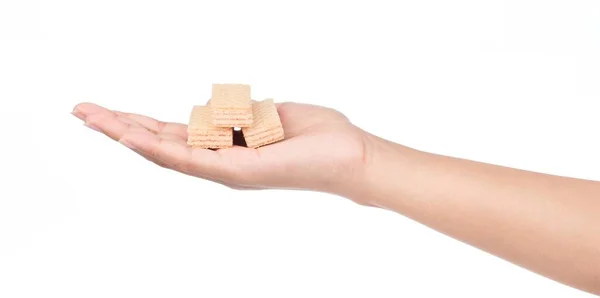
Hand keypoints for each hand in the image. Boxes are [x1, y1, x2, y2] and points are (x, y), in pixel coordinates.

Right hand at [72, 101, 369, 199]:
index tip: (108, 110)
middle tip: (80, 111)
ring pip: (166, 152)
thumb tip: (222, 109)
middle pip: (159, 142)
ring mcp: (225, 169)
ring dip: (125, 134)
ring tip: (91, 119)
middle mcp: (219, 161)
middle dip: (117, 126)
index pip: (173, 133)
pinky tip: (130, 137)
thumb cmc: (315, 135)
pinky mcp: (237, 172)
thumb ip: (239, 116)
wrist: (349, 154)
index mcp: (225, 146)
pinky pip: (192, 159)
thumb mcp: (268, 115)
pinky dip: (159, 149)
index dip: (138, 121)